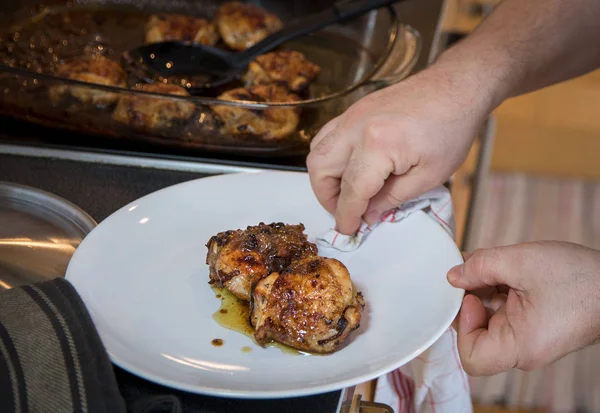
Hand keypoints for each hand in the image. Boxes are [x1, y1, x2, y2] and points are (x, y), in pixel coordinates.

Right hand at [306, 66, 491, 234]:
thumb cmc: (452, 130)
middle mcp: (356, 127)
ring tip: (345, 192)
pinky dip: (329, 157)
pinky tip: (348, 168)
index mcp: (378, 145)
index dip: (347, 215)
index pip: (351, 190)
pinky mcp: (354, 109)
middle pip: (320, 169)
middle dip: (327, 198)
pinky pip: (327, 136)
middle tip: (346, 211)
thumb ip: (393, 199)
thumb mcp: (430, 176)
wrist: (457, 86)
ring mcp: (352, 114)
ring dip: (324, 177)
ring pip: (318, 151)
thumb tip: (368, 214)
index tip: (348, 231)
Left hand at [447, 241, 599, 375]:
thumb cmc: (582, 279)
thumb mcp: (522, 262)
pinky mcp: (533, 325)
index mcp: (521, 347)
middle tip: (473, 271)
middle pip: (476, 332)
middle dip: (470, 298)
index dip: (461, 325)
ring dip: (483, 289)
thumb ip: (481, 266)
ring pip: (488, 317)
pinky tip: (501, 268)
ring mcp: (528, 338)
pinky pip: (504, 311)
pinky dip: (498, 288)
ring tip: (491, 264)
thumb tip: (453, 275)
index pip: (471, 356)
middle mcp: (523, 349)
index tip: (468, 296)